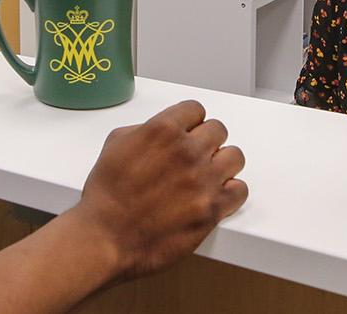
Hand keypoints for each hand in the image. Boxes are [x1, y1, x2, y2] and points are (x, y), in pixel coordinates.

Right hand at [63, 100, 247, 280]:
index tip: (189, 132)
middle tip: (196, 156)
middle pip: (218, 130)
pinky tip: (216, 196)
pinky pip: (240, 190)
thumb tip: (160, 131)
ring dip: (223, 163)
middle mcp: (187, 151)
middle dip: (207, 141)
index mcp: (162, 131)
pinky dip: (230, 192)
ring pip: (235, 156)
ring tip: (209, 175)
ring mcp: (203, 180)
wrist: (106, 237)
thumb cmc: (106, 196)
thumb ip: (143, 130)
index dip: (191, 121)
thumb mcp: (115, 145)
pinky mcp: (212, 209)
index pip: (195, 109)